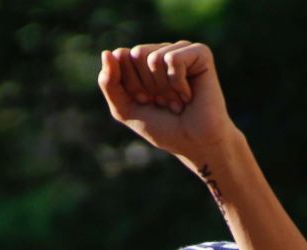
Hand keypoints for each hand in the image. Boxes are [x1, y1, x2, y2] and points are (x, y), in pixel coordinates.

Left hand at [98, 42, 234, 171]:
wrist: (194, 144)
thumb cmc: (163, 128)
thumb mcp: (126, 110)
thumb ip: (110, 84)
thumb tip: (107, 52)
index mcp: (143, 62)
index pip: (120, 57)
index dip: (130, 86)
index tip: (145, 101)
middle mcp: (161, 51)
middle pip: (136, 54)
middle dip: (146, 86)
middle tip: (162, 102)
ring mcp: (181, 50)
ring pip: (154, 58)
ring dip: (163, 89)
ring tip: (176, 101)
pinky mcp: (200, 52)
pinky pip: (173, 60)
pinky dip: (178, 84)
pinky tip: (189, 95)